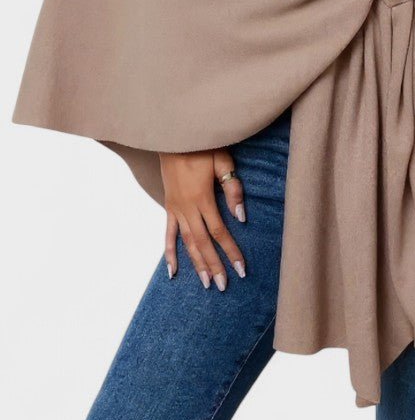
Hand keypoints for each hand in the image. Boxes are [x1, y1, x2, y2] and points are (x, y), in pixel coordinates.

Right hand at [159, 145, 246, 289]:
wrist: (173, 134)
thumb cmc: (202, 144)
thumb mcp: (222, 160)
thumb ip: (232, 189)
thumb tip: (241, 218)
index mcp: (202, 198)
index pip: (220, 232)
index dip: (231, 252)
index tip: (242, 269)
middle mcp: (187, 208)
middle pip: (202, 243)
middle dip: (214, 265)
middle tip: (224, 286)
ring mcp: (175, 209)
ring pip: (186, 242)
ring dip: (196, 264)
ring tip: (206, 284)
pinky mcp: (168, 206)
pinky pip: (167, 234)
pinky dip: (169, 253)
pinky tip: (173, 271)